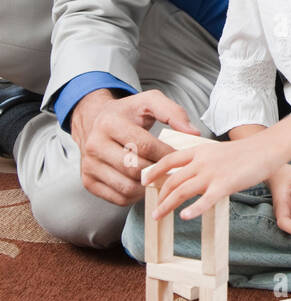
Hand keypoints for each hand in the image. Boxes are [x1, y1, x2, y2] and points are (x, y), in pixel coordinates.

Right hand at [70, 88, 200, 206]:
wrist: (94, 121)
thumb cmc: (127, 113)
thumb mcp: (149, 102)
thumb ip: (173, 112)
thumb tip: (193, 133)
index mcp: (109, 123)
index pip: (144, 146)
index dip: (166, 154)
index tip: (180, 157)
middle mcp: (94, 145)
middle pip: (135, 169)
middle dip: (159, 172)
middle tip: (174, 172)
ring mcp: (89, 165)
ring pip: (127, 187)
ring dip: (149, 188)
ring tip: (161, 179)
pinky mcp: (88, 182)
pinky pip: (118, 198)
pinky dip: (136, 197)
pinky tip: (145, 185)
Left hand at [141, 127, 289, 220]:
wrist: (267, 149)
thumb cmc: (246, 152)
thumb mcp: (218, 151)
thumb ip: (204, 161)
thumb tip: (193, 174)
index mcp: (199, 151)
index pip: (169, 160)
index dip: (154, 170)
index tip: (144, 180)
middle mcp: (202, 162)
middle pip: (172, 179)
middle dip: (159, 196)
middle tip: (154, 210)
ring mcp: (212, 173)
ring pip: (182, 190)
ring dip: (167, 205)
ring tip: (158, 216)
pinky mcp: (225, 185)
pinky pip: (205, 200)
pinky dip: (194, 209)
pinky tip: (185, 217)